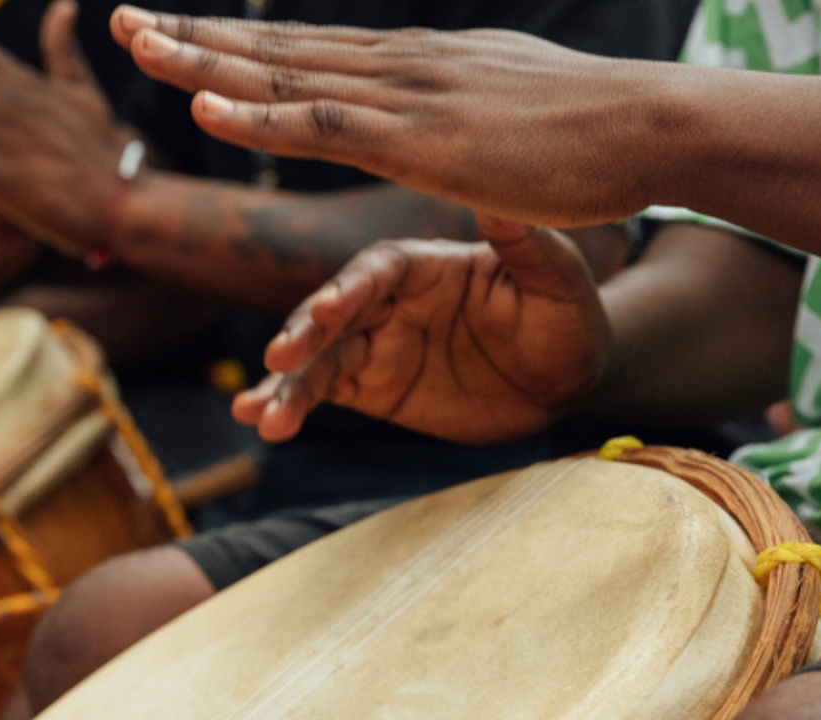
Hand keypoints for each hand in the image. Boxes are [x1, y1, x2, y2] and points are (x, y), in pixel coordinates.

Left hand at [110, 7, 664, 227]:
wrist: (650, 125)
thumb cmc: (589, 132)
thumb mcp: (502, 111)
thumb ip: (454, 115)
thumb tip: (436, 120)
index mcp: (411, 66)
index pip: (303, 52)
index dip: (232, 45)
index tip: (175, 34)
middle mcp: (395, 68)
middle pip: (275, 51)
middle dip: (193, 39)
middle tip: (122, 23)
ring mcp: (404, 98)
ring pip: (282, 77)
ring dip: (203, 63)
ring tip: (136, 45)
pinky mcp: (420, 139)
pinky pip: (322, 126)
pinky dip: (259, 115)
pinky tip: (208, 105)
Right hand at [237, 215, 608, 444]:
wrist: (563, 380)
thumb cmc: (565, 317)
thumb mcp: (557, 281)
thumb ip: (523, 246)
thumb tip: (497, 196)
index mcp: (426, 264)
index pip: (379, 269)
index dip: (353, 288)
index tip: (332, 310)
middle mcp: (389, 298)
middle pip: (334, 311)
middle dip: (304, 333)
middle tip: (279, 359)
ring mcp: (376, 342)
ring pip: (319, 358)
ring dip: (286, 383)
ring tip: (254, 414)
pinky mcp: (372, 386)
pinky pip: (323, 392)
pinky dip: (291, 405)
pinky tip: (261, 422)